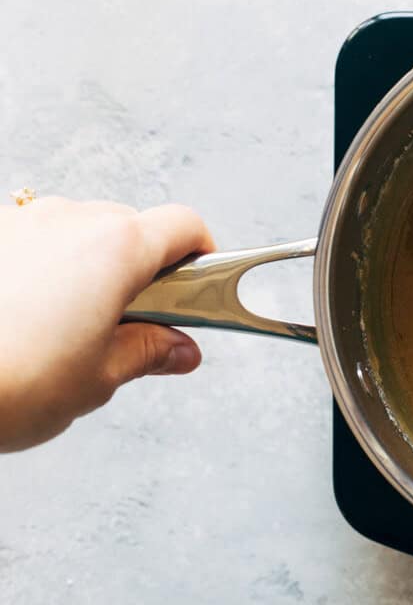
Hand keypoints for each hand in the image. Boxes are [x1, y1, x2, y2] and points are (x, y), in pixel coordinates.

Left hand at [0, 196, 212, 451]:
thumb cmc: (7, 383)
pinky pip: (26, 241)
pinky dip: (37, 269)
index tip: (199, 287)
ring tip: (66, 328)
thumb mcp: (97, 380)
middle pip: (130, 227)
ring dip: (85, 267)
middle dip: (140, 270)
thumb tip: (178, 350)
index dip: (202, 256)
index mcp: (116, 249)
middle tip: (132, 325)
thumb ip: (148, 353)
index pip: (185, 225)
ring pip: (75, 231)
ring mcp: (17, 222)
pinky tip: (20, 318)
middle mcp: (68, 220)